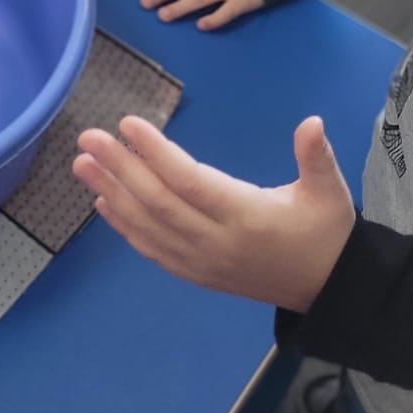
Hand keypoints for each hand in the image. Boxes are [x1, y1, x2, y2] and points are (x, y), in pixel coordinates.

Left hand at [73, 114, 354, 314]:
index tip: (127, 124)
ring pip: (149, 228)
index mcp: (246, 216)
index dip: (156, 153)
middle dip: (120, 169)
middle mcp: (217, 242)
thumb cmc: (325, 232)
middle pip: (158, 203)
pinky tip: (104, 202)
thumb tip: (312, 122)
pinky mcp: (197, 274)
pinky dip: (125, 227)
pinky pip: (154, 250)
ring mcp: (203, 263)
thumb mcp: (330, 191)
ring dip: (112, 194)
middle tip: (88, 138)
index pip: (190, 182)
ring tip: (82, 164)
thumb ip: (317, 157)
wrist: (329, 291)